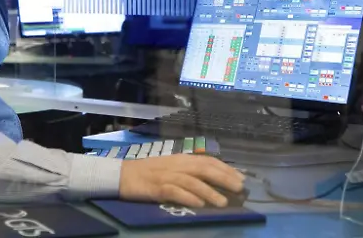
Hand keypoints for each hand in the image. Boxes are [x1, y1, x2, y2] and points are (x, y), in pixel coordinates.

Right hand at [119, 155, 244, 207]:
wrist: (121, 175)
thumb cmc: (148, 172)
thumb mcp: (171, 166)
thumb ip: (188, 170)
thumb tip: (212, 176)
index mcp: (181, 159)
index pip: (208, 161)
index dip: (225, 168)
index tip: (241, 177)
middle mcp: (176, 165)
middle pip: (204, 169)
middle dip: (223, 178)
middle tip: (239, 188)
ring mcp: (166, 176)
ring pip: (192, 182)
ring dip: (209, 191)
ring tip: (222, 202)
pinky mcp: (156, 187)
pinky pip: (175, 192)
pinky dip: (188, 197)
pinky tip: (199, 204)